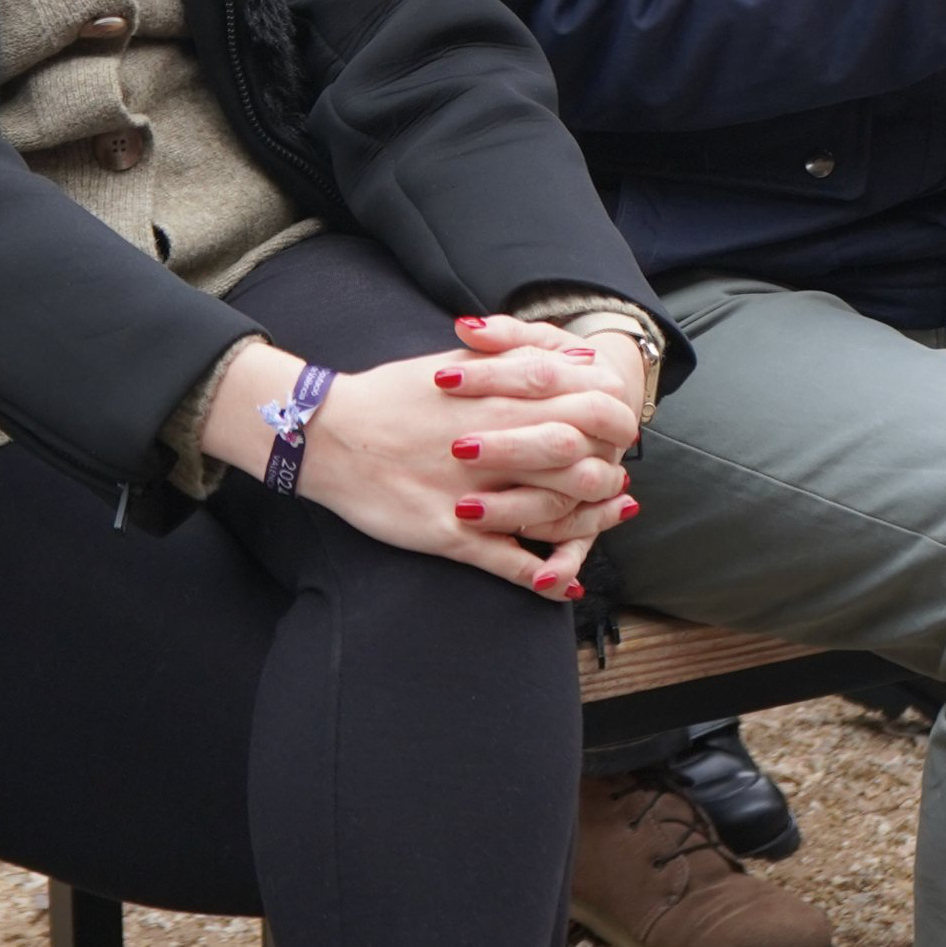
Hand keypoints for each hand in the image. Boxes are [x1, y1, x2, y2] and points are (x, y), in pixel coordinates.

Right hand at [208, 336, 642, 597]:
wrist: (327, 432)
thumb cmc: (392, 394)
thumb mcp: (458, 363)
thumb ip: (514, 362)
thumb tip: (570, 360)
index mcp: (497, 398)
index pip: (584, 405)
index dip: (613, 419)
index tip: (618, 429)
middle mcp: (492, 445)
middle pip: (580, 461)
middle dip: (607, 472)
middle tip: (616, 478)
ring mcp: (472, 494)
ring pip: (554, 514)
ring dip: (590, 523)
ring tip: (605, 522)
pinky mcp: (449, 535)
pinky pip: (508, 565)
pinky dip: (544, 580)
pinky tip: (564, 585)